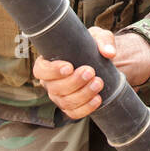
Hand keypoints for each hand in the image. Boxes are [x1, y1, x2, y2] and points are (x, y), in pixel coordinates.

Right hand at [32, 27, 149, 118]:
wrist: (99, 63)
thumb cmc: (90, 47)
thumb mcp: (97, 37)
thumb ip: (103, 40)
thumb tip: (109, 52)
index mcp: (48, 63)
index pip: (40, 70)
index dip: (51, 71)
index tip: (69, 67)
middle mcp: (50, 82)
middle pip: (54, 88)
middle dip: (73, 82)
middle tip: (90, 72)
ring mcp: (59, 97)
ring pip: (65, 102)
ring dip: (82, 95)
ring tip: (98, 83)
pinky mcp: (70, 107)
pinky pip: (74, 113)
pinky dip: (86, 108)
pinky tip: (98, 99)